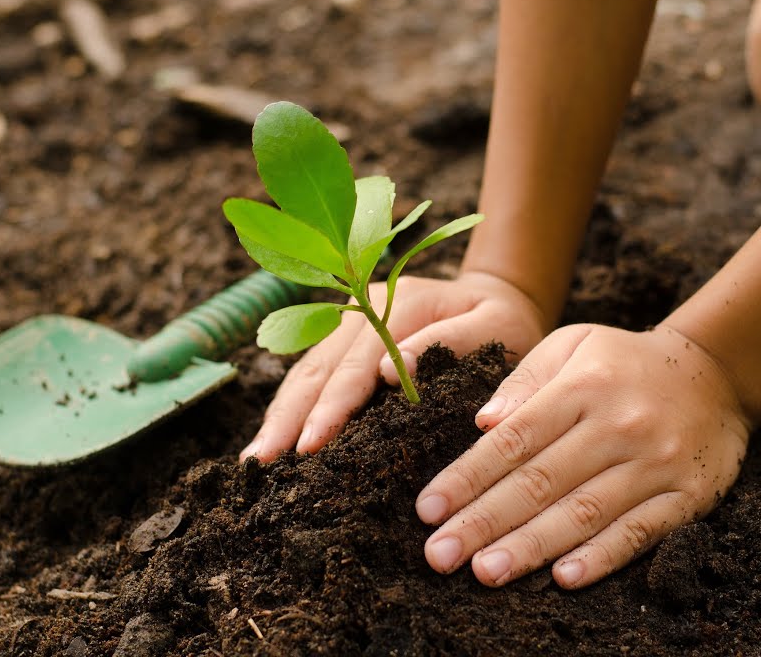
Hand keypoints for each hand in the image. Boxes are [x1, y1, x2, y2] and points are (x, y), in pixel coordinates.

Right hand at [240, 271, 547, 461]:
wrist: (499, 296)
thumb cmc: (505, 322)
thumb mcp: (495, 327)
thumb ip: (451, 342)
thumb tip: (393, 371)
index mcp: (400, 304)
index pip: (357, 364)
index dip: (332, 406)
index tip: (312, 444)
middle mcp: (363, 308)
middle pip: (317, 368)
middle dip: (288, 418)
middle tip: (262, 463)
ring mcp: (347, 321)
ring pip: (304, 371)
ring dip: (279, 415)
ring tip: (255, 460)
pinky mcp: (343, 339)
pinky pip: (309, 374)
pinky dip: (289, 407)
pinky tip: (272, 439)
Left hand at [416, 323, 752, 588]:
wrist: (716, 373)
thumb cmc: (624, 363)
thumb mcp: (573, 344)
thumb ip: (524, 380)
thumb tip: (482, 423)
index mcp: (582, 387)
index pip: (514, 440)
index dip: (467, 477)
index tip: (428, 509)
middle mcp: (618, 426)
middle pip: (540, 482)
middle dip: (484, 521)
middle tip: (439, 556)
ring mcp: (655, 463)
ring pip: (584, 512)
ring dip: (531, 547)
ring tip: (485, 572)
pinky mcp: (688, 495)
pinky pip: (639, 532)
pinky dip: (603, 557)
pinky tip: (565, 578)